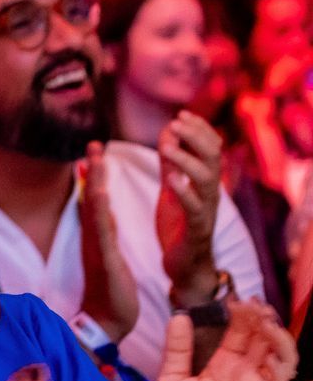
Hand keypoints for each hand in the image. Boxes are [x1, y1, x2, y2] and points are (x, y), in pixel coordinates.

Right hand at [78, 144, 138, 344]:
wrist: (108, 322)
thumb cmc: (111, 291)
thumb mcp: (108, 256)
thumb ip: (104, 233)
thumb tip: (101, 212)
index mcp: (98, 237)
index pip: (95, 200)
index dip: (95, 175)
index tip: (95, 151)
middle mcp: (94, 239)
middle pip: (91, 198)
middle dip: (93, 171)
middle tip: (94, 144)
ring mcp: (97, 249)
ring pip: (95, 210)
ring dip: (95, 183)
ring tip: (96, 159)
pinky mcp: (105, 261)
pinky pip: (103, 232)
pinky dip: (100, 212)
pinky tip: (101, 194)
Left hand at [153, 299, 295, 380]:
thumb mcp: (170, 380)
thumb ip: (176, 350)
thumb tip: (179, 316)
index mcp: (223, 364)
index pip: (240, 332)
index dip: (242, 315)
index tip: (237, 300)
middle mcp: (244, 373)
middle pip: (263, 339)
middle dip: (262, 320)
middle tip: (254, 305)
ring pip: (280, 356)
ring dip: (278, 337)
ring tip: (267, 323)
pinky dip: (281, 366)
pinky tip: (272, 353)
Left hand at [155, 111, 224, 303]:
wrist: (185, 266)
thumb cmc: (179, 225)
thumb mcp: (172, 189)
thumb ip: (171, 163)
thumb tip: (169, 131)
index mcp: (205, 182)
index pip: (210, 147)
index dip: (198, 129)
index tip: (181, 114)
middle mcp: (210, 193)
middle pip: (213, 157)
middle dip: (196, 137)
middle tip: (176, 123)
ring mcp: (206, 211)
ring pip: (207, 180)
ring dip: (187, 160)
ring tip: (167, 148)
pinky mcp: (196, 230)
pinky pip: (195, 208)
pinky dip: (184, 192)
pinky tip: (171, 180)